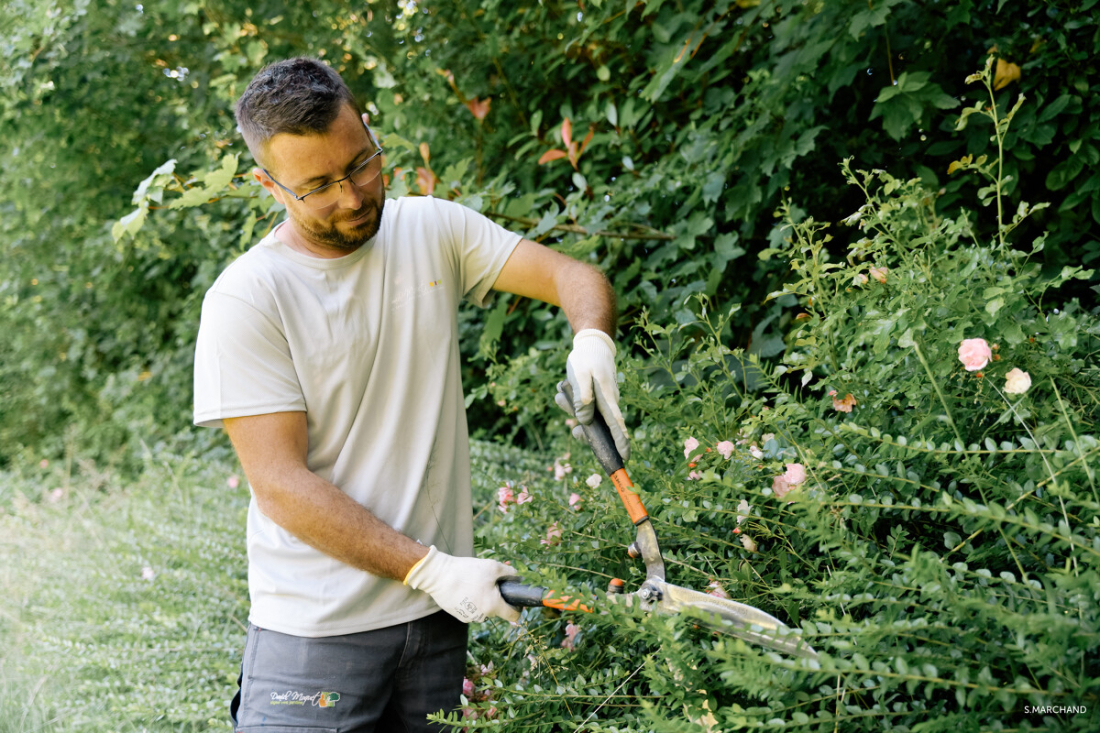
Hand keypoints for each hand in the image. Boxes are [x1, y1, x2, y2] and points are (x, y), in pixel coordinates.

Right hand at [404, 546, 520, 622]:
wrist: (438, 575)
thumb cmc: (467, 571)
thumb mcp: (492, 567)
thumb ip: (510, 574)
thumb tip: (519, 578)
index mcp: (493, 606)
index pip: (513, 616)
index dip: (517, 607)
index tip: (515, 599)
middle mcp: (482, 616)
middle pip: (497, 610)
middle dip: (497, 597)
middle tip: (491, 582)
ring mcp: (469, 617)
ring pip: (484, 609)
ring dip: (484, 599)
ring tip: (475, 583)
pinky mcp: (458, 615)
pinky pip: (472, 609)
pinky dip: (472, 601)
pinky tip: (465, 588)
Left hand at [557, 329, 629, 461]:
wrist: (592, 345)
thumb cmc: (586, 359)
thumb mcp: (579, 375)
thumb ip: (582, 398)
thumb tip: (585, 420)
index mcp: (607, 398)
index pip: (616, 424)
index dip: (621, 442)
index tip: (626, 458)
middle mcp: (607, 403)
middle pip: (598, 428)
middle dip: (583, 429)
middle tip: (571, 417)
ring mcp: (602, 402)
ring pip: (586, 418)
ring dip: (571, 409)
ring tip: (561, 394)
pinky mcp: (595, 400)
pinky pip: (582, 409)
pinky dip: (570, 403)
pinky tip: (562, 391)